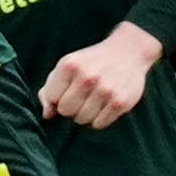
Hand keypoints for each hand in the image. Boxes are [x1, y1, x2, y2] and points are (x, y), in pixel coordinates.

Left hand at [39, 22, 161, 129]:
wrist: (128, 51)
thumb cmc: (91, 62)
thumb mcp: (67, 67)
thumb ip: (50, 90)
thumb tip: (47, 115)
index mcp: (70, 66)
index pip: (52, 98)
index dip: (58, 97)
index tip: (68, 89)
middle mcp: (87, 77)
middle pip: (66, 111)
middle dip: (71, 106)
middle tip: (82, 95)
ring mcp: (106, 90)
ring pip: (82, 119)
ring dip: (85, 113)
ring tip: (94, 99)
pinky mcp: (121, 102)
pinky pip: (99, 124)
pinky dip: (99, 118)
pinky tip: (105, 104)